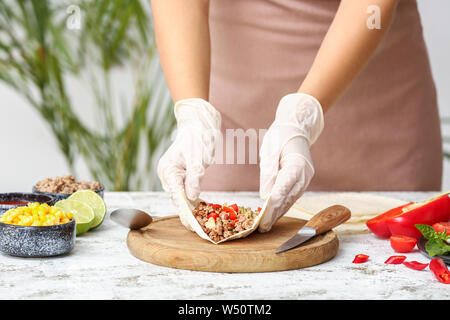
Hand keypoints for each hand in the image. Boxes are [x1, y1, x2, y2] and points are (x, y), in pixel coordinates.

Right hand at [157, 98, 220, 228]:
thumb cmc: (197, 137)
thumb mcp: (198, 158)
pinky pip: (186, 190)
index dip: (184, 212)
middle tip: (199, 229)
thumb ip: (194, 177)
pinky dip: (193, 199)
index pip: (176, 195)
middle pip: (178, 198)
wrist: (197, 124)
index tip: (192, 225)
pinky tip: (201, 209)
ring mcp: (173, 175)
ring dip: (191, 208)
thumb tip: (192, 198)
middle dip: (188, 213)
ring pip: (182, 196)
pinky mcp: (181, 175)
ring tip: (202, 223)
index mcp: (168, 170)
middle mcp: (167, 174)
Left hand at [259, 93, 323, 231]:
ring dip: (279, 213)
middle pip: (288, 199)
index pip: (283, 190)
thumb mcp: (269, 150)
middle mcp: (305, 175)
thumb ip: (268, 172)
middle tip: (262, 228)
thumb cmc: (280, 136)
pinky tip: (275, 215)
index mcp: (297, 165)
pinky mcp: (302, 181)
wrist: (297, 127)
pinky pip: (292, 196)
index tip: (263, 218)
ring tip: (266, 226)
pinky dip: (283, 205)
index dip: (272, 206)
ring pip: (291, 200)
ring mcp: (306, 179)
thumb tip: (265, 196)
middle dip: (274, 214)